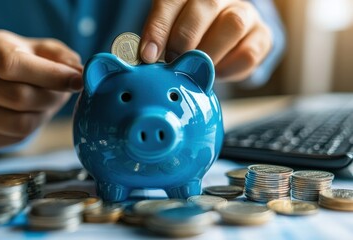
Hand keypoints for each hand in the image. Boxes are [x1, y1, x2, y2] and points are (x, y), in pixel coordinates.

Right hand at [0, 30, 82, 149]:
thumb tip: (80, 74)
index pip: (11, 64)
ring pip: (16, 123)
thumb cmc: (21, 61)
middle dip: (51, 98)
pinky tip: (29, 115)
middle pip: (17, 97)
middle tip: (62, 94)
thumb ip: (62, 58)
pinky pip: (10, 139)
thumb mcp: (41, 50)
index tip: (77, 81)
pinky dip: (29, 130)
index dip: (50, 75)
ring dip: (42, 116)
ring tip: (45, 104)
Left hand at [140, 0, 271, 80]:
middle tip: (173, 62)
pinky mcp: (262, 36)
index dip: (159, 28)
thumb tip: (146, 58)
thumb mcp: (171, 33)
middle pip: (206, 6)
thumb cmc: (192, 36)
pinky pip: (248, 52)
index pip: (172, 1)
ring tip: (196, 70)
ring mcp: (245, 13)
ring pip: (233, 24)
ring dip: (209, 53)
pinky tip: (216, 73)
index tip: (148, 55)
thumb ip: (161, 40)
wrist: (227, 41)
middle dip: (184, 39)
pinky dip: (229, 69)